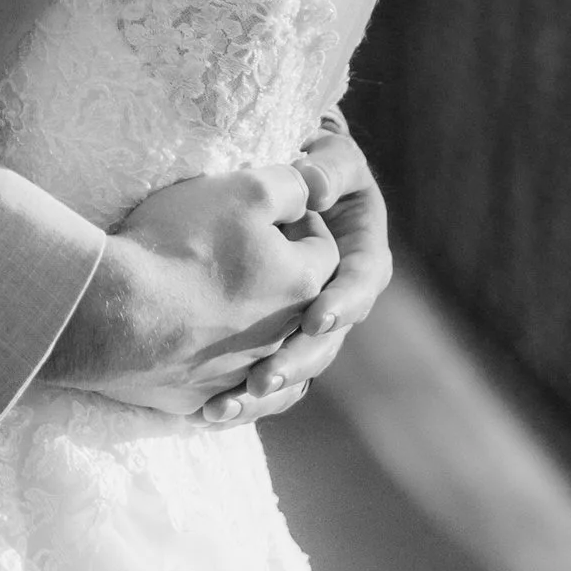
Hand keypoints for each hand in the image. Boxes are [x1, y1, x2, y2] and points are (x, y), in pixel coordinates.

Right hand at [47, 161, 339, 421]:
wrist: (114, 312)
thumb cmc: (181, 244)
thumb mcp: (243, 190)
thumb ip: (290, 185)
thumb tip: (312, 187)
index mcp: (302, 285)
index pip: (324, 249)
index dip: (303, 222)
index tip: (273, 211)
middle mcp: (282, 336)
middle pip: (300, 302)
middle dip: (285, 277)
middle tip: (252, 253)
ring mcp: (242, 374)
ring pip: (273, 358)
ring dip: (264, 337)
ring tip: (241, 315)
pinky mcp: (202, 399)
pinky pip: (232, 398)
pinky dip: (233, 386)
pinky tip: (219, 373)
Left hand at [202, 118, 392, 425]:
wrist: (284, 179)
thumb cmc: (310, 162)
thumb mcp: (328, 157)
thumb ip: (330, 167)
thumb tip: (318, 186)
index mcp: (361, 258)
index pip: (360, 285)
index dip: (342, 303)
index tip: (315, 316)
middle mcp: (338, 299)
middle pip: (326, 342)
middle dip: (296, 361)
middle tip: (264, 379)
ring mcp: (305, 323)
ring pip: (295, 369)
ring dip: (266, 391)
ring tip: (229, 405)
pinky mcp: (273, 338)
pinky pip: (265, 378)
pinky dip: (242, 398)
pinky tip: (209, 413)